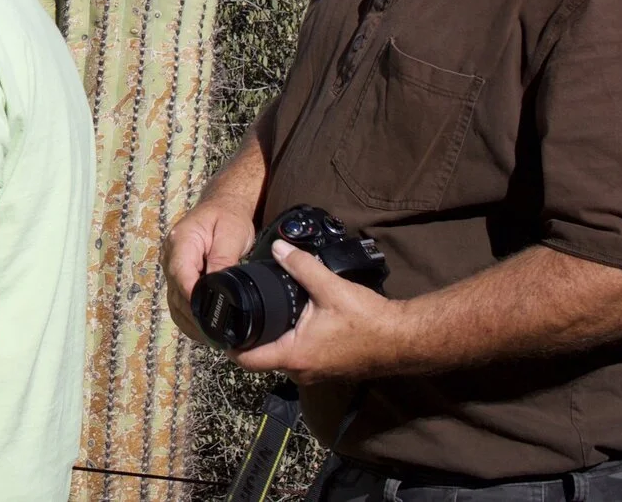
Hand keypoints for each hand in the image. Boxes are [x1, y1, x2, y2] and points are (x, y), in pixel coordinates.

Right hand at [164, 195, 255, 342]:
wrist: (222, 205)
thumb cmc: (227, 217)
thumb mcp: (231, 234)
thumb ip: (223, 259)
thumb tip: (219, 287)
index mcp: (181, 242)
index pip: (181, 276)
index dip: (193, 300)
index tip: (209, 319)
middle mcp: (170, 256)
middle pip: (175, 293)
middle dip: (193, 316)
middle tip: (215, 336)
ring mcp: (171, 266)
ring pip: (174, 301)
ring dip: (189, 320)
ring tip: (210, 337)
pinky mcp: (177, 275)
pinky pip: (178, 300)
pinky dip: (188, 316)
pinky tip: (202, 328)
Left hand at [230, 241, 407, 384]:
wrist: (403, 339)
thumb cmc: (367, 319)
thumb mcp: (329, 287)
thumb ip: (300, 265)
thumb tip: (277, 248)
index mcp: (294, 356)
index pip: (247, 359)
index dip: (228, 344)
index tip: (219, 325)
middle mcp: (301, 371)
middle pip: (261, 359)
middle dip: (248, 338)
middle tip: (239, 312)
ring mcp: (315, 373)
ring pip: (281, 358)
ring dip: (271, 340)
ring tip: (262, 313)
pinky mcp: (327, 368)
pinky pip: (298, 358)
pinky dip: (289, 343)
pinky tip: (291, 321)